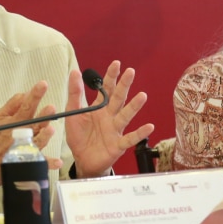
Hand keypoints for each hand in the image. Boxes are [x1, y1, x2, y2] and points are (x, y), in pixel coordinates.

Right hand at [0, 81, 62, 193]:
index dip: (35, 94)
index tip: (43, 84)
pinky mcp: (29, 162)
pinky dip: (48, 163)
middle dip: (42, 116)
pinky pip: (39, 163)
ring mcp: (26, 149)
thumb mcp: (1, 117)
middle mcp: (22, 134)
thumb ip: (14, 104)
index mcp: (16, 122)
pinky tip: (57, 162)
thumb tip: (25, 93)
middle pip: (34, 123)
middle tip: (51, 108)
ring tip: (50, 130)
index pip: (27, 105)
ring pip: (37, 142)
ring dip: (43, 136)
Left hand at [64, 61, 153, 178]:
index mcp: (99, 108)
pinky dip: (139, 134)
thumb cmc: (79, 136)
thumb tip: (75, 72)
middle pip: (118, 98)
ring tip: (142, 95)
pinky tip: (149, 127)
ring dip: (134, 106)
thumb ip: (75, 94)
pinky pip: (130, 139)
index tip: (116, 63)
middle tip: (131, 71)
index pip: (106, 89)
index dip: (111, 76)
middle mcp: (110, 116)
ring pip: (125, 116)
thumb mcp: (73, 113)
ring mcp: (115, 130)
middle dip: (124, 85)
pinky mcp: (118, 145)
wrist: (82, 160)